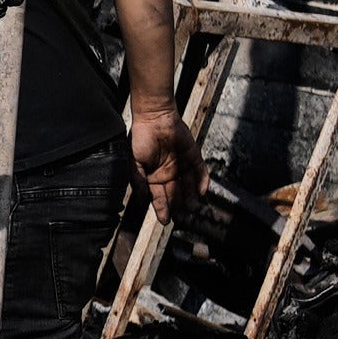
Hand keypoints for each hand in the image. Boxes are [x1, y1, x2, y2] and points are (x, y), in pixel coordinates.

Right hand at [125, 98, 193, 219]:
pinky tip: (202, 191)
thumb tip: (142, 201)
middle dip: (178, 207)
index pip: (159, 197)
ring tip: (193, 208)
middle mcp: (168, 173)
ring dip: (191, 197)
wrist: (154, 117)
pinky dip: (202, 181)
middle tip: (183, 219)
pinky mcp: (193, 155)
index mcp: (154, 176)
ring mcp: (182, 165)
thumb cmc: (141, 138)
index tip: (165, 221)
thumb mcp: (135, 163)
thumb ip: (139, 182)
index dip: (162, 209)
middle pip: (176, 194)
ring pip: (189, 185)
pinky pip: (200, 171)